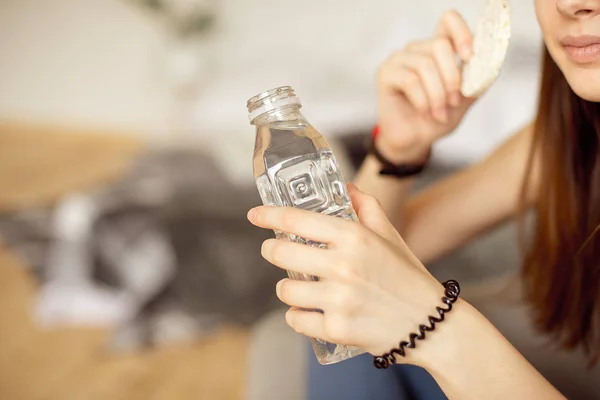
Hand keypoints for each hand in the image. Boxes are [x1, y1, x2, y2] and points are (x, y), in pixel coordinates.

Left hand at [247, 185, 444, 357]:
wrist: (431, 326)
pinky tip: (308, 312)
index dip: (269, 215)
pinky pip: (296, 320)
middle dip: (272, 250)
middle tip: (274, 250)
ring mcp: (338, 299)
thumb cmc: (408, 277)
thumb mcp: (390, 236)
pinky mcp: (336, 329)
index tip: (254, 215)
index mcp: (354, 237)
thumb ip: (366, 208)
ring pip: (285, 289)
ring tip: (300, 287)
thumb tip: (346, 187)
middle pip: (281, 252)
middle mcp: (343, 266)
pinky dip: (298, 316)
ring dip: (288, 287)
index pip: (297, 219)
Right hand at [376, 10, 476, 161]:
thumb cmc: (436, 118)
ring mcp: (399, 59)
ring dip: (437, 94)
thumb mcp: (464, 100)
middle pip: (439, 45)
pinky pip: (409, 80)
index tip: (469, 57)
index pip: (448, 21)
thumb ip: (477, 81)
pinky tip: (425, 112)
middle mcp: (417, 49)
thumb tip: (490, 65)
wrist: (414, 141)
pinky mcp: (385, 73)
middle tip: (454, 102)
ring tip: (439, 113)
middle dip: (452, 78)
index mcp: (437, 49)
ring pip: (425, 65)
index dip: (461, 33)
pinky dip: (422, 100)